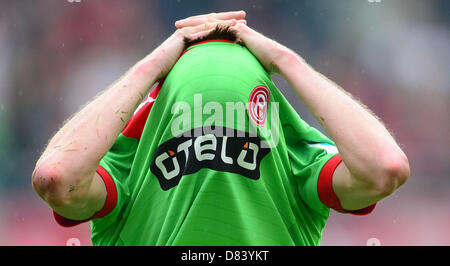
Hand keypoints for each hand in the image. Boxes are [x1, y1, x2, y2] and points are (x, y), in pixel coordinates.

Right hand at [141, 11, 246, 79]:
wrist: (155, 69)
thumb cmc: (168, 72)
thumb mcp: (187, 66)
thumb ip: (198, 64)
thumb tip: (208, 74)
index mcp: (192, 36)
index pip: (211, 27)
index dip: (225, 24)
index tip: (239, 25)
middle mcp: (190, 30)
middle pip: (212, 20)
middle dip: (229, 17)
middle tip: (244, 15)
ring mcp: (186, 30)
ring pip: (209, 22)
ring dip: (225, 20)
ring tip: (240, 19)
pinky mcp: (184, 34)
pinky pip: (202, 29)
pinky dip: (216, 27)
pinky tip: (227, 27)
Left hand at [175, 12, 291, 75]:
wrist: (277, 60)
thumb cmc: (265, 67)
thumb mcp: (246, 68)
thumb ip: (237, 71)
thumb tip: (231, 83)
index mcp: (233, 35)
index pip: (212, 30)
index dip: (198, 31)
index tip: (184, 34)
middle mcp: (233, 29)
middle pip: (208, 23)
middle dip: (191, 23)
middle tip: (177, 25)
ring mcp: (236, 28)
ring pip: (210, 22)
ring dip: (194, 23)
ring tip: (179, 26)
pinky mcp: (238, 30)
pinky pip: (218, 28)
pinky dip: (204, 29)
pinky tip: (192, 32)